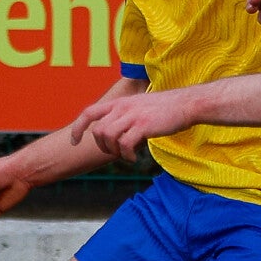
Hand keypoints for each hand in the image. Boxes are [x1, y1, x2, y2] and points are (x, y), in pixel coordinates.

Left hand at [70, 88, 194, 160]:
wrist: (186, 104)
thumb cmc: (165, 109)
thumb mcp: (139, 106)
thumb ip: (125, 115)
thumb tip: (115, 134)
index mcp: (120, 102)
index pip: (89, 113)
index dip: (78, 128)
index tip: (74, 141)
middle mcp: (123, 107)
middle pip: (98, 131)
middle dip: (102, 147)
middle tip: (115, 153)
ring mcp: (133, 116)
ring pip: (109, 137)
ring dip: (115, 152)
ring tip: (127, 155)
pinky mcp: (144, 126)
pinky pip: (125, 145)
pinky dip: (127, 156)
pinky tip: (135, 158)